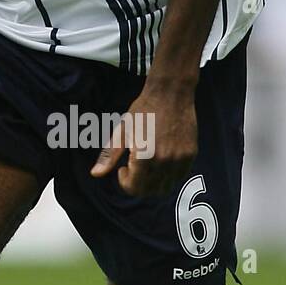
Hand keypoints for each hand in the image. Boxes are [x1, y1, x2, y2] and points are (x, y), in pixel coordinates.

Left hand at [90, 80, 197, 196]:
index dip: (124, 182)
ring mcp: (180, 159)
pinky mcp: (190, 155)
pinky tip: (161, 160)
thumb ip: (109, 155)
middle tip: (133, 168)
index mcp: (144, 156)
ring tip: (147, 165)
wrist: (172, 93)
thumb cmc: (143, 109)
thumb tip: (95, 174)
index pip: (134, 188)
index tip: (123, 169)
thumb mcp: (122, 131)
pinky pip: (178, 176)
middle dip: (138, 184)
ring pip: (165, 187)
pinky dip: (168, 175)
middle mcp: (164, 161)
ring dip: (153, 182)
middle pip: (149, 191)